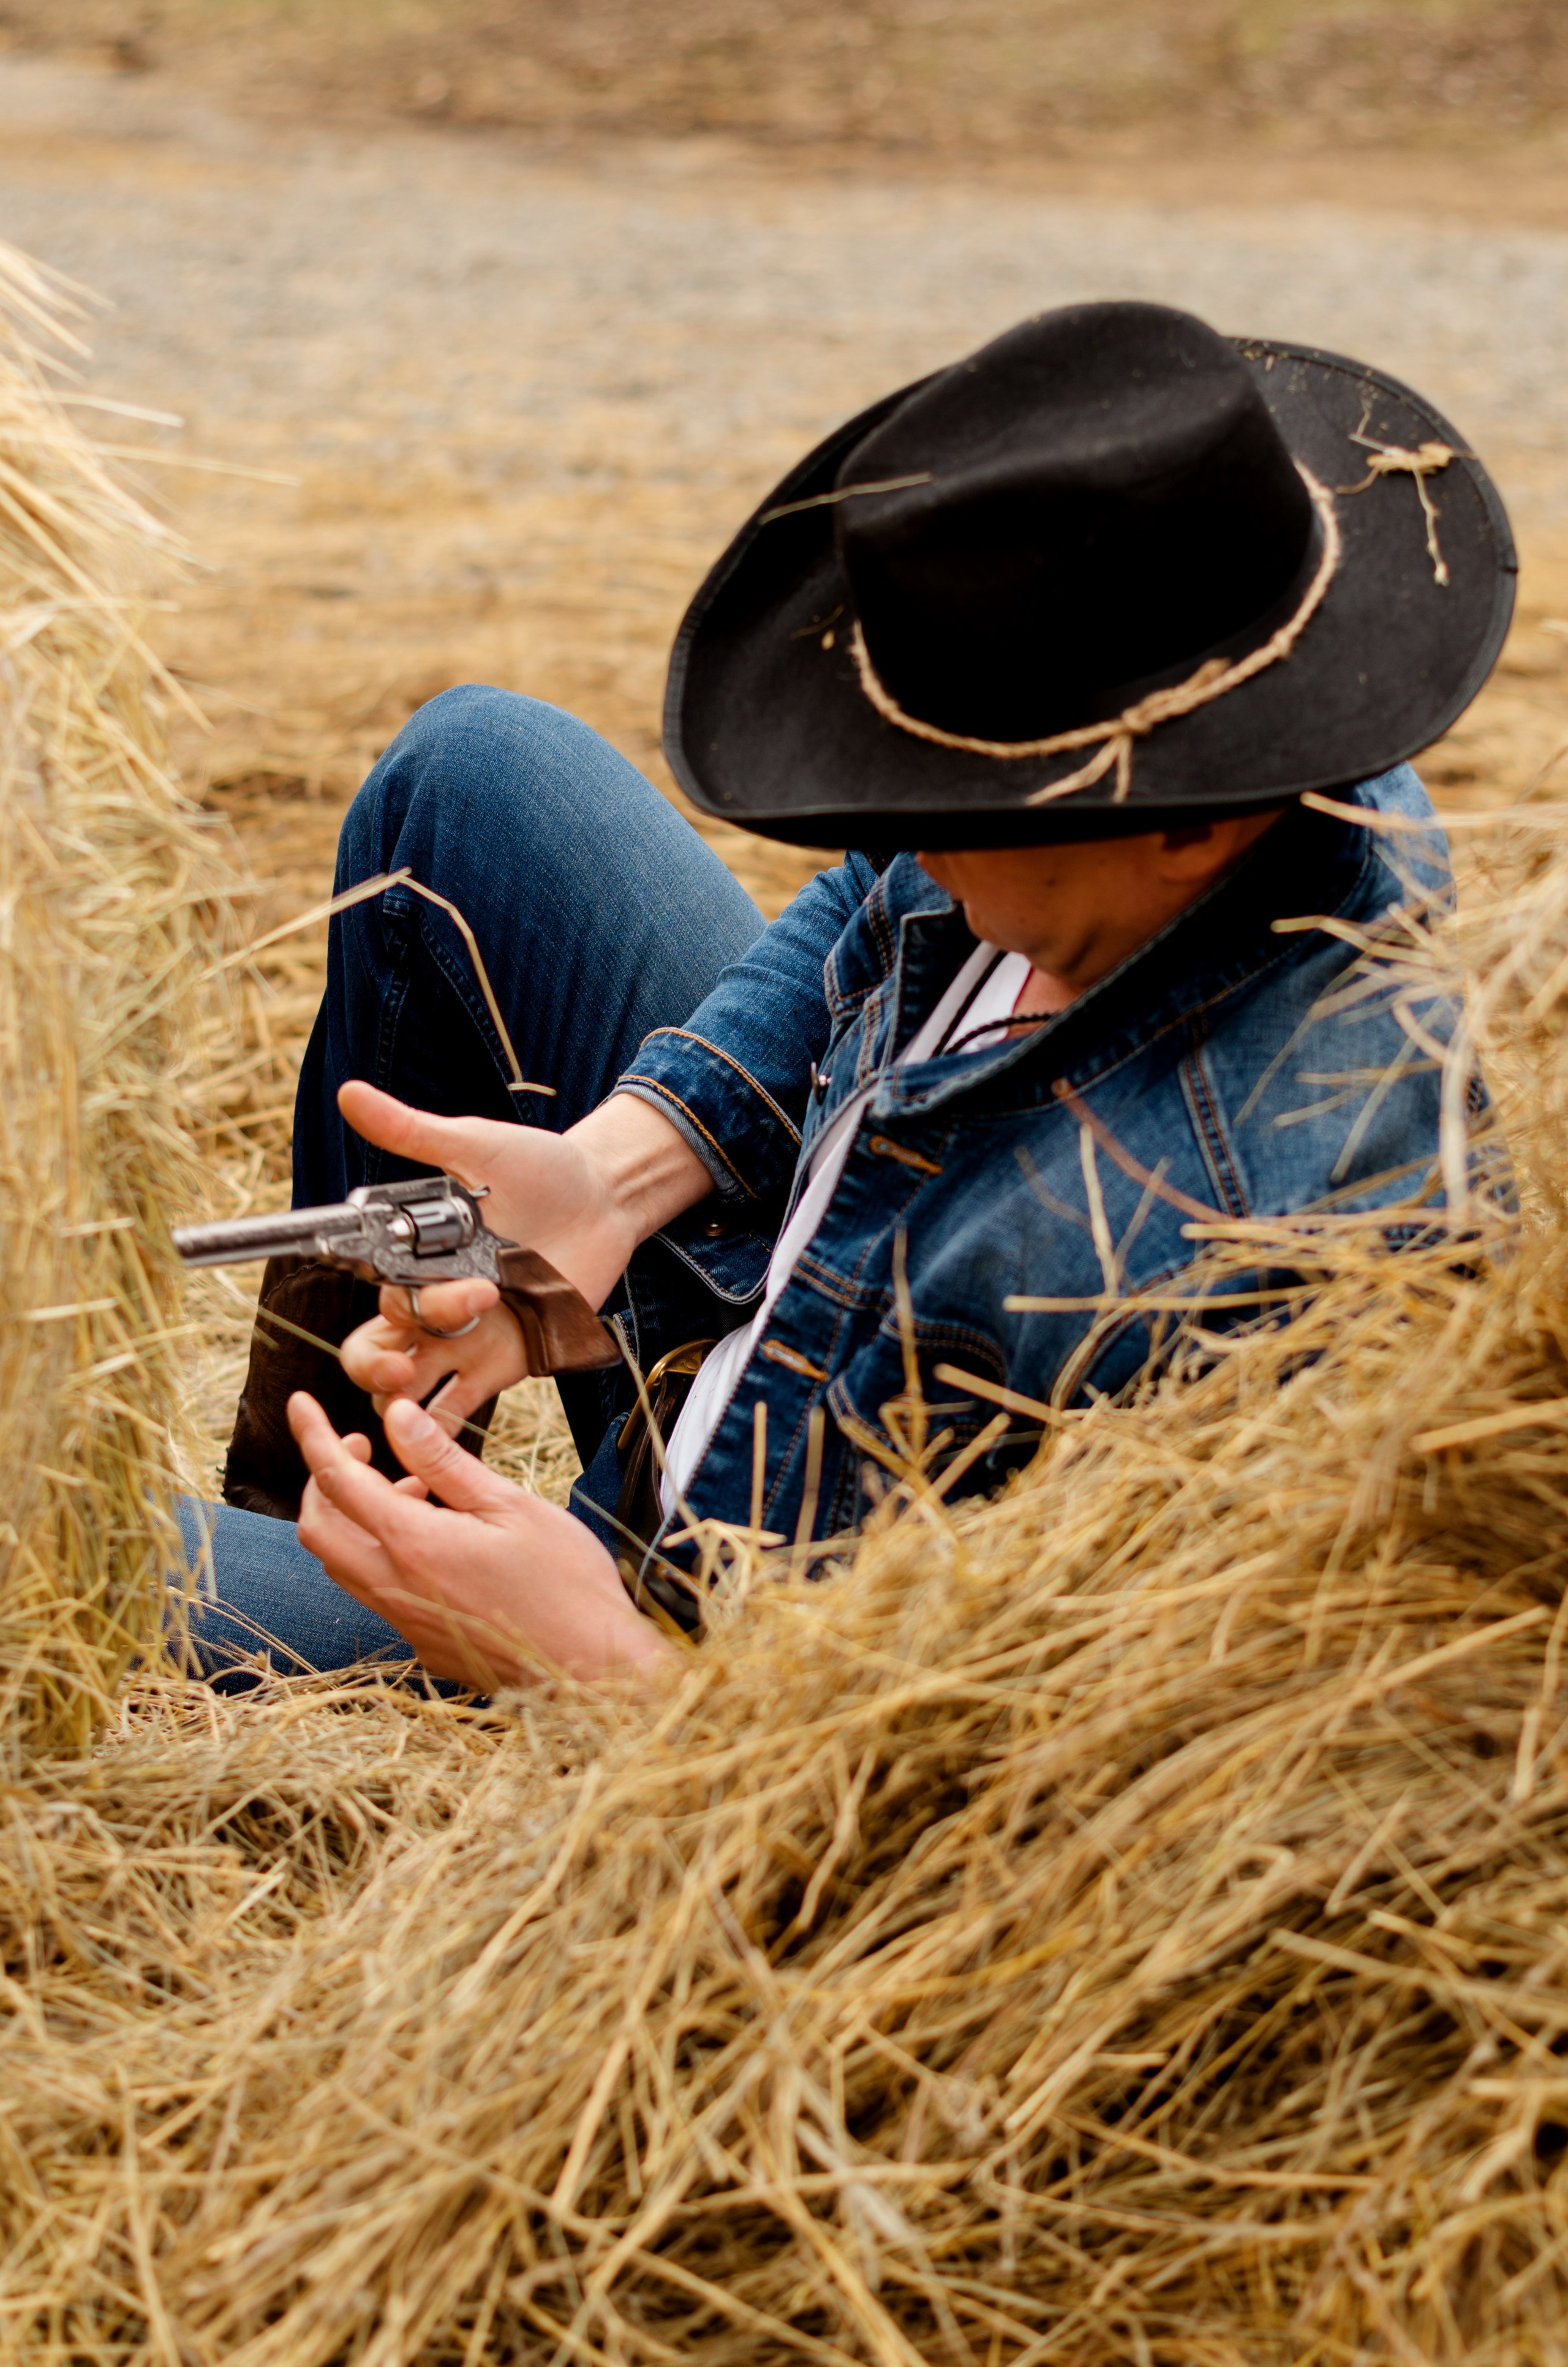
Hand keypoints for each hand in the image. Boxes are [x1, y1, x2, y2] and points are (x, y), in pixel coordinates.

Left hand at [290, 1390, 675, 1686]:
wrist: (593, 1671)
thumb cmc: (565, 1581)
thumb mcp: (510, 1505)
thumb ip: (444, 1462)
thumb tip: (396, 1416)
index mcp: (414, 1545)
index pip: (335, 1481)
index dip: (312, 1435)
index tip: (300, 1403)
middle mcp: (395, 1589)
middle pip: (318, 1529)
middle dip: (324, 1479)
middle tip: (362, 1446)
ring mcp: (406, 1624)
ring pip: (343, 1564)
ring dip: (356, 1519)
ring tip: (416, 1490)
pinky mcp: (424, 1645)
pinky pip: (378, 1593)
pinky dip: (384, 1553)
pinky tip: (438, 1539)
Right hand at [335, 1078, 713, 1414]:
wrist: (607, 1197)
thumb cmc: (540, 1168)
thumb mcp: (474, 1146)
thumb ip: (412, 1132)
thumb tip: (349, 1094)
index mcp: (416, 1255)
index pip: (366, 1281)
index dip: (351, 1289)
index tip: (351, 1274)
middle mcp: (434, 1300)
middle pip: (375, 1347)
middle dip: (373, 1358)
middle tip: (400, 1351)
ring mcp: (467, 1336)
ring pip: (406, 1384)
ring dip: (396, 1391)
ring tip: (408, 1381)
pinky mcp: (506, 1361)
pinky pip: (460, 1405)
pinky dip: (438, 1425)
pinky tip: (429, 1430)